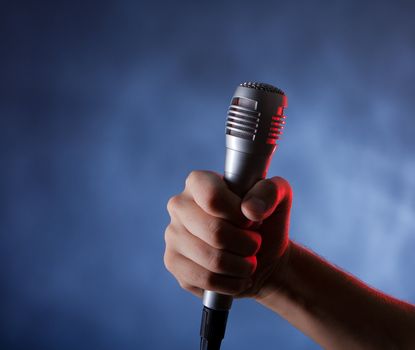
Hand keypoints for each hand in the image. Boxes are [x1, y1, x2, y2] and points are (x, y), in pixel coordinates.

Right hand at [164, 170, 292, 298]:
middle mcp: (179, 205)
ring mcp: (172, 235)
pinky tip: (238, 276)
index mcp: (198, 182)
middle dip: (246, 244)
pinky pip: (205, 280)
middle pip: (214, 232)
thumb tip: (250, 210)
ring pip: (212, 259)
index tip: (252, 220)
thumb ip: (269, 192)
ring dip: (242, 266)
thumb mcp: (279, 196)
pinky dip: (231, 283)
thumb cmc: (265, 221)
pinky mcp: (173, 263)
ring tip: (250, 261)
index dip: (239, 215)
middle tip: (255, 244)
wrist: (262, 254)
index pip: (213, 198)